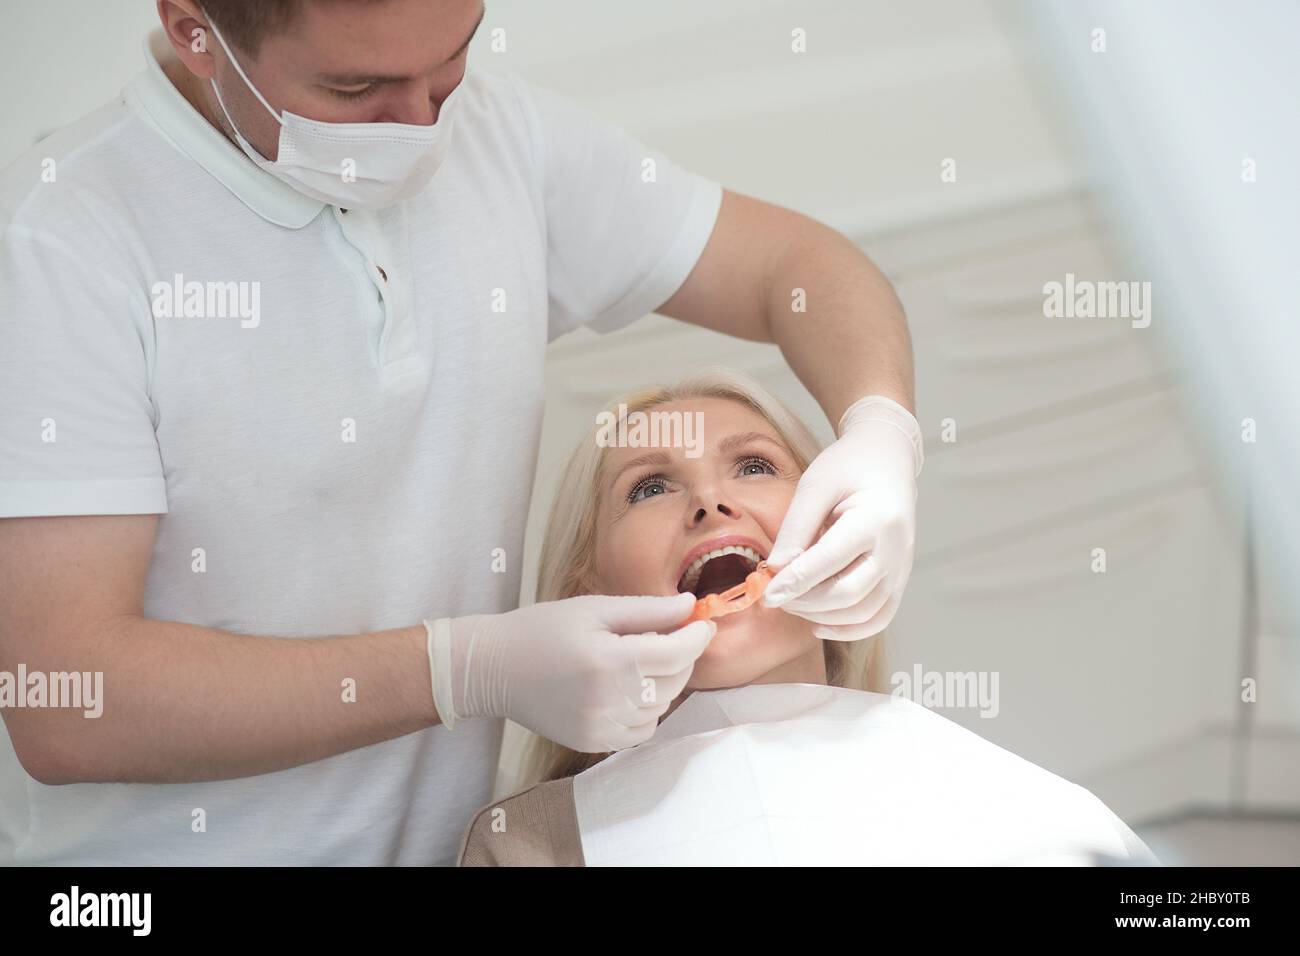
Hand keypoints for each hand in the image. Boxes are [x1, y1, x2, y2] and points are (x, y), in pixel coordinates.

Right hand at [428, 592, 714, 752]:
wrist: (494, 669)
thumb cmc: (542, 629)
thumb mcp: (594, 608)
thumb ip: (646, 610)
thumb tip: (690, 607)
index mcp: (610, 660)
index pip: (677, 654)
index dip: (697, 637)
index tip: (703, 622)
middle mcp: (610, 700)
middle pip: (674, 682)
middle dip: (683, 656)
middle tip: (672, 635)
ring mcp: (602, 727)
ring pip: (662, 707)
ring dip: (666, 683)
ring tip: (644, 660)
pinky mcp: (595, 742)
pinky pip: (642, 729)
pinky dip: (647, 708)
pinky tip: (629, 687)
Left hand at [761, 395, 922, 640]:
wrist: (887, 459)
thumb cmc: (847, 467)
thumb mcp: (814, 486)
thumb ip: (795, 529)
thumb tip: (775, 572)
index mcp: (876, 518)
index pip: (831, 560)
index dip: (795, 581)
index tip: (766, 593)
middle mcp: (896, 549)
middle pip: (849, 594)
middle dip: (806, 602)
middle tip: (775, 595)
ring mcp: (902, 567)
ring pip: (864, 613)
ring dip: (822, 617)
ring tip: (793, 602)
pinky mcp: (900, 579)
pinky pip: (878, 617)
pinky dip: (848, 629)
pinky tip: (819, 623)